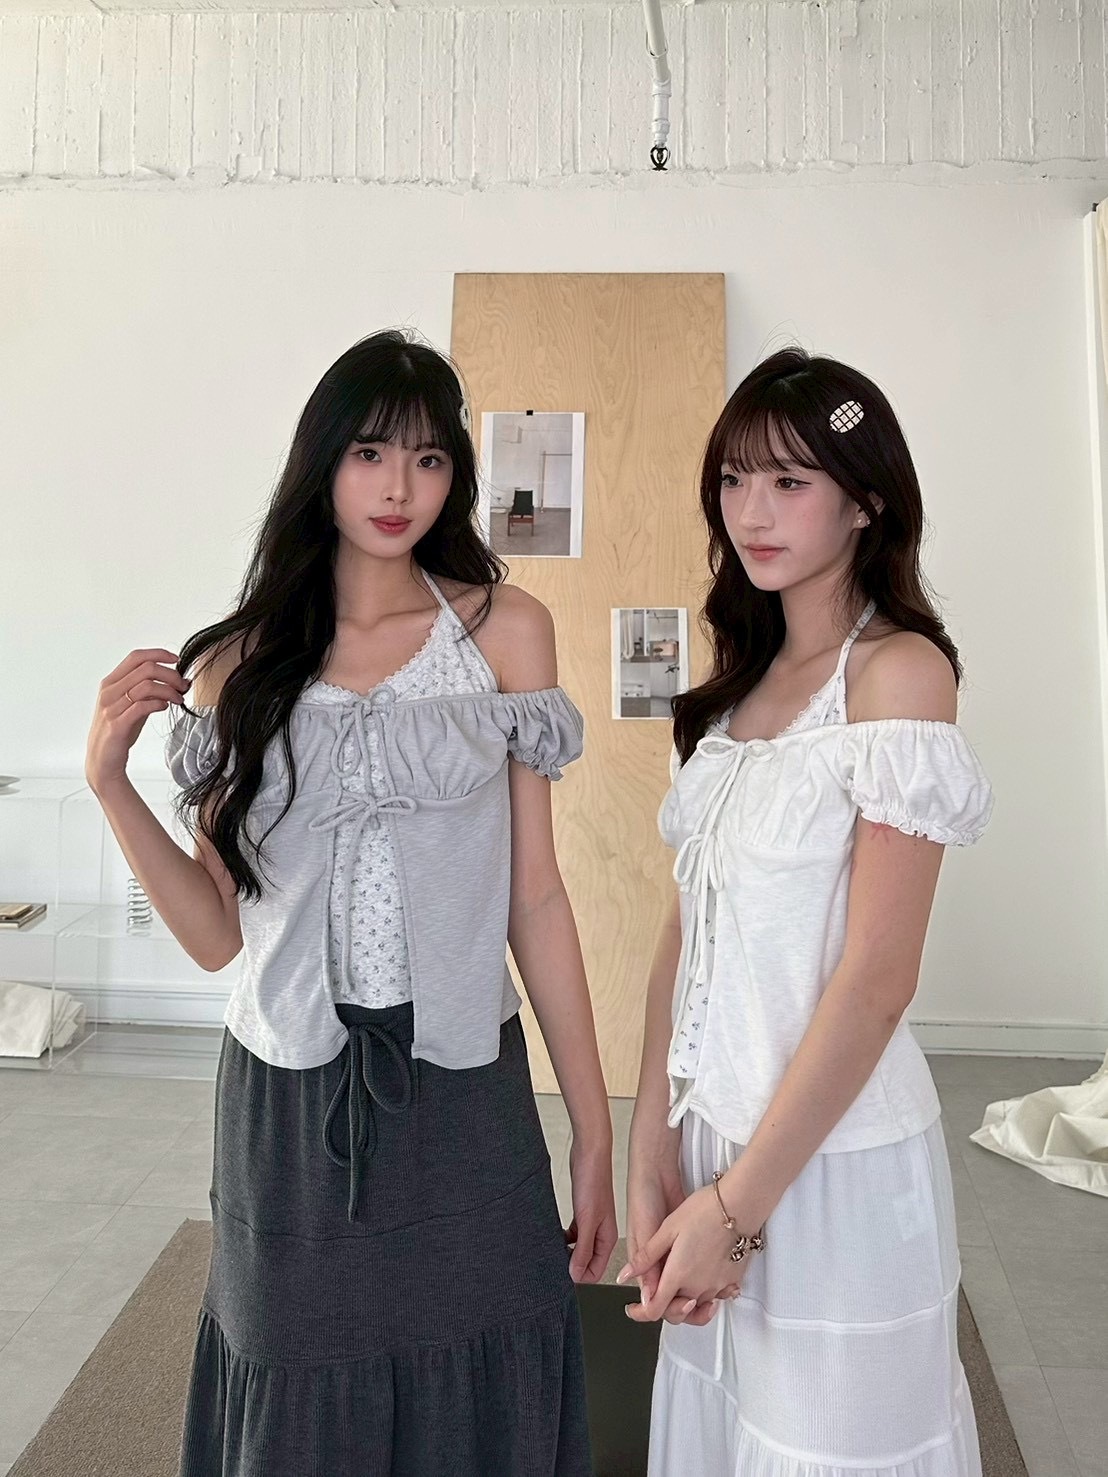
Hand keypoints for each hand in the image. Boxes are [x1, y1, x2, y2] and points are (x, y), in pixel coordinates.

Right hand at [86, 649, 190, 793]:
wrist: (103, 759)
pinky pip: (142, 706)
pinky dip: (159, 703)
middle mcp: (109, 691)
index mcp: (111, 682)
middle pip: (146, 668)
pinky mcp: (117, 724)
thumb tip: (178, 681)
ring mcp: (111, 707)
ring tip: (178, 699)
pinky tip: (165, 707)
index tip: (177, 659)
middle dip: (170, 674)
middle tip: (182, 685)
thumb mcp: (132, 705)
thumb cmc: (120, 730)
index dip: (158, 654)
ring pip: (147, 685)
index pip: (136, 657)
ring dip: (169, 690)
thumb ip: (148, 691)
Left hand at [564, 1138, 617, 1283]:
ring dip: (567, 1251)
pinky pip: (574, 1234)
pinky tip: (555, 1233)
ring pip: (579, 1248)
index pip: (596, 1272)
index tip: (561, 1273)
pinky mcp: (582, 1213)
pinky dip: (565, 1238)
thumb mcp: (586, 1220)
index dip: (579, 1276)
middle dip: (572, 1265)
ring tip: (552, 1246)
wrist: (589, 1152)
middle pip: (587, 1262)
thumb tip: (576, 1274)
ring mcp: (592, 1223)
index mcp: (607, 1238)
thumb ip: (583, 1249)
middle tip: (554, 1259)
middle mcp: (601, 1233)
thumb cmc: (592, 1181)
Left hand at [625, 1132, 718, 1325]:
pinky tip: (703, 1274)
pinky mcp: (733, 1279)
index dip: (640, 1313)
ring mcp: (718, 1286)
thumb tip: (624, 1276)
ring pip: (698, 1305)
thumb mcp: (667, 1229)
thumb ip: (646, 1258)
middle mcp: (698, 1287)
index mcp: (677, 1275)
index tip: (633, 1308)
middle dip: (666, 1306)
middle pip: (678, 1312)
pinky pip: (717, 1295)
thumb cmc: (704, 1211)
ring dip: (687, 1299)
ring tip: (681, 1279)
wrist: (739, 1204)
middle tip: (660, 1290)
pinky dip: (707, 1291)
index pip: (655, 1310)